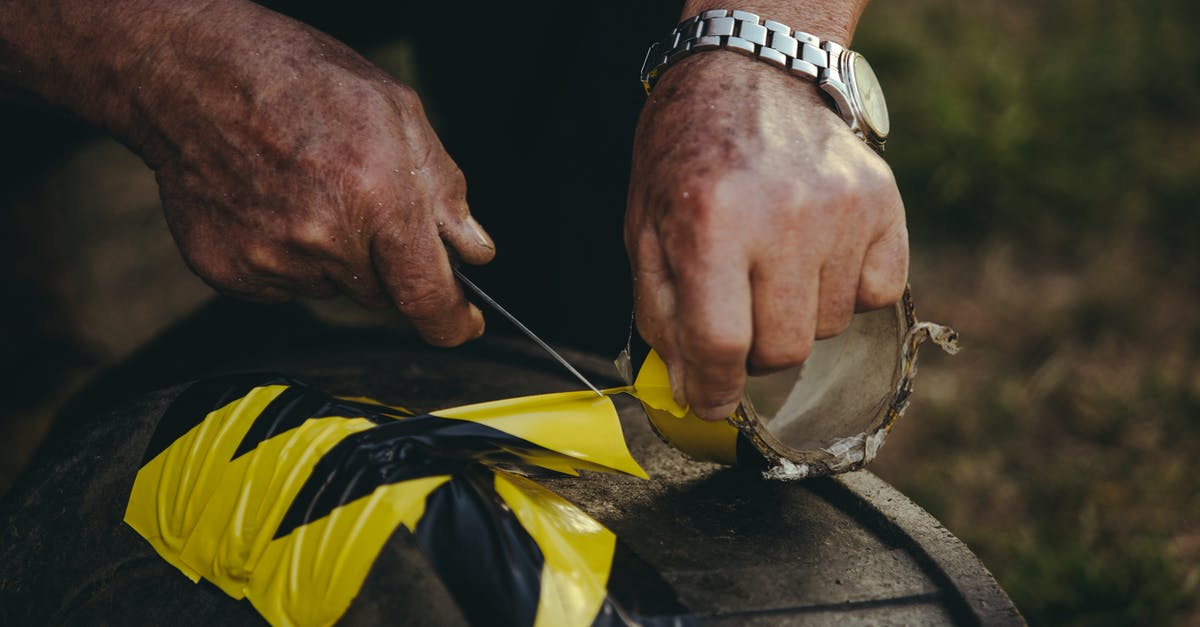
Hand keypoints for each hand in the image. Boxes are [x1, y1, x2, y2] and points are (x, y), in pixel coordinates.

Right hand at [130, 3, 493, 345]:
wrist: (190, 73)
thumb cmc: (298, 79)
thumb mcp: (397, 112)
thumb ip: (443, 189)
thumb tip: (473, 252)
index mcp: (376, 196)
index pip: (426, 295)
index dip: (452, 321)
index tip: (464, 323)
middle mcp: (324, 237)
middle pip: (381, 294)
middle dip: (386, 262)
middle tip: (361, 202)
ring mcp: (271, 259)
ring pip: (331, 287)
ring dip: (334, 257)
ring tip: (307, 189)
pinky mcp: (229, 271)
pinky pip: (282, 287)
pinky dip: (287, 258)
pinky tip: (272, 204)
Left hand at [625, 52, 907, 419]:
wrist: (748, 75)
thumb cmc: (687, 157)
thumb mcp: (646, 231)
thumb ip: (662, 315)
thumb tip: (697, 391)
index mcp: (709, 223)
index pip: (721, 344)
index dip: (714, 389)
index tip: (714, 399)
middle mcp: (782, 216)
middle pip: (783, 349)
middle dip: (753, 352)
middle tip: (738, 313)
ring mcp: (841, 209)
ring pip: (830, 327)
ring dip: (797, 314)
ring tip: (774, 262)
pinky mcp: (883, 201)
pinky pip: (877, 294)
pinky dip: (847, 289)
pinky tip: (816, 252)